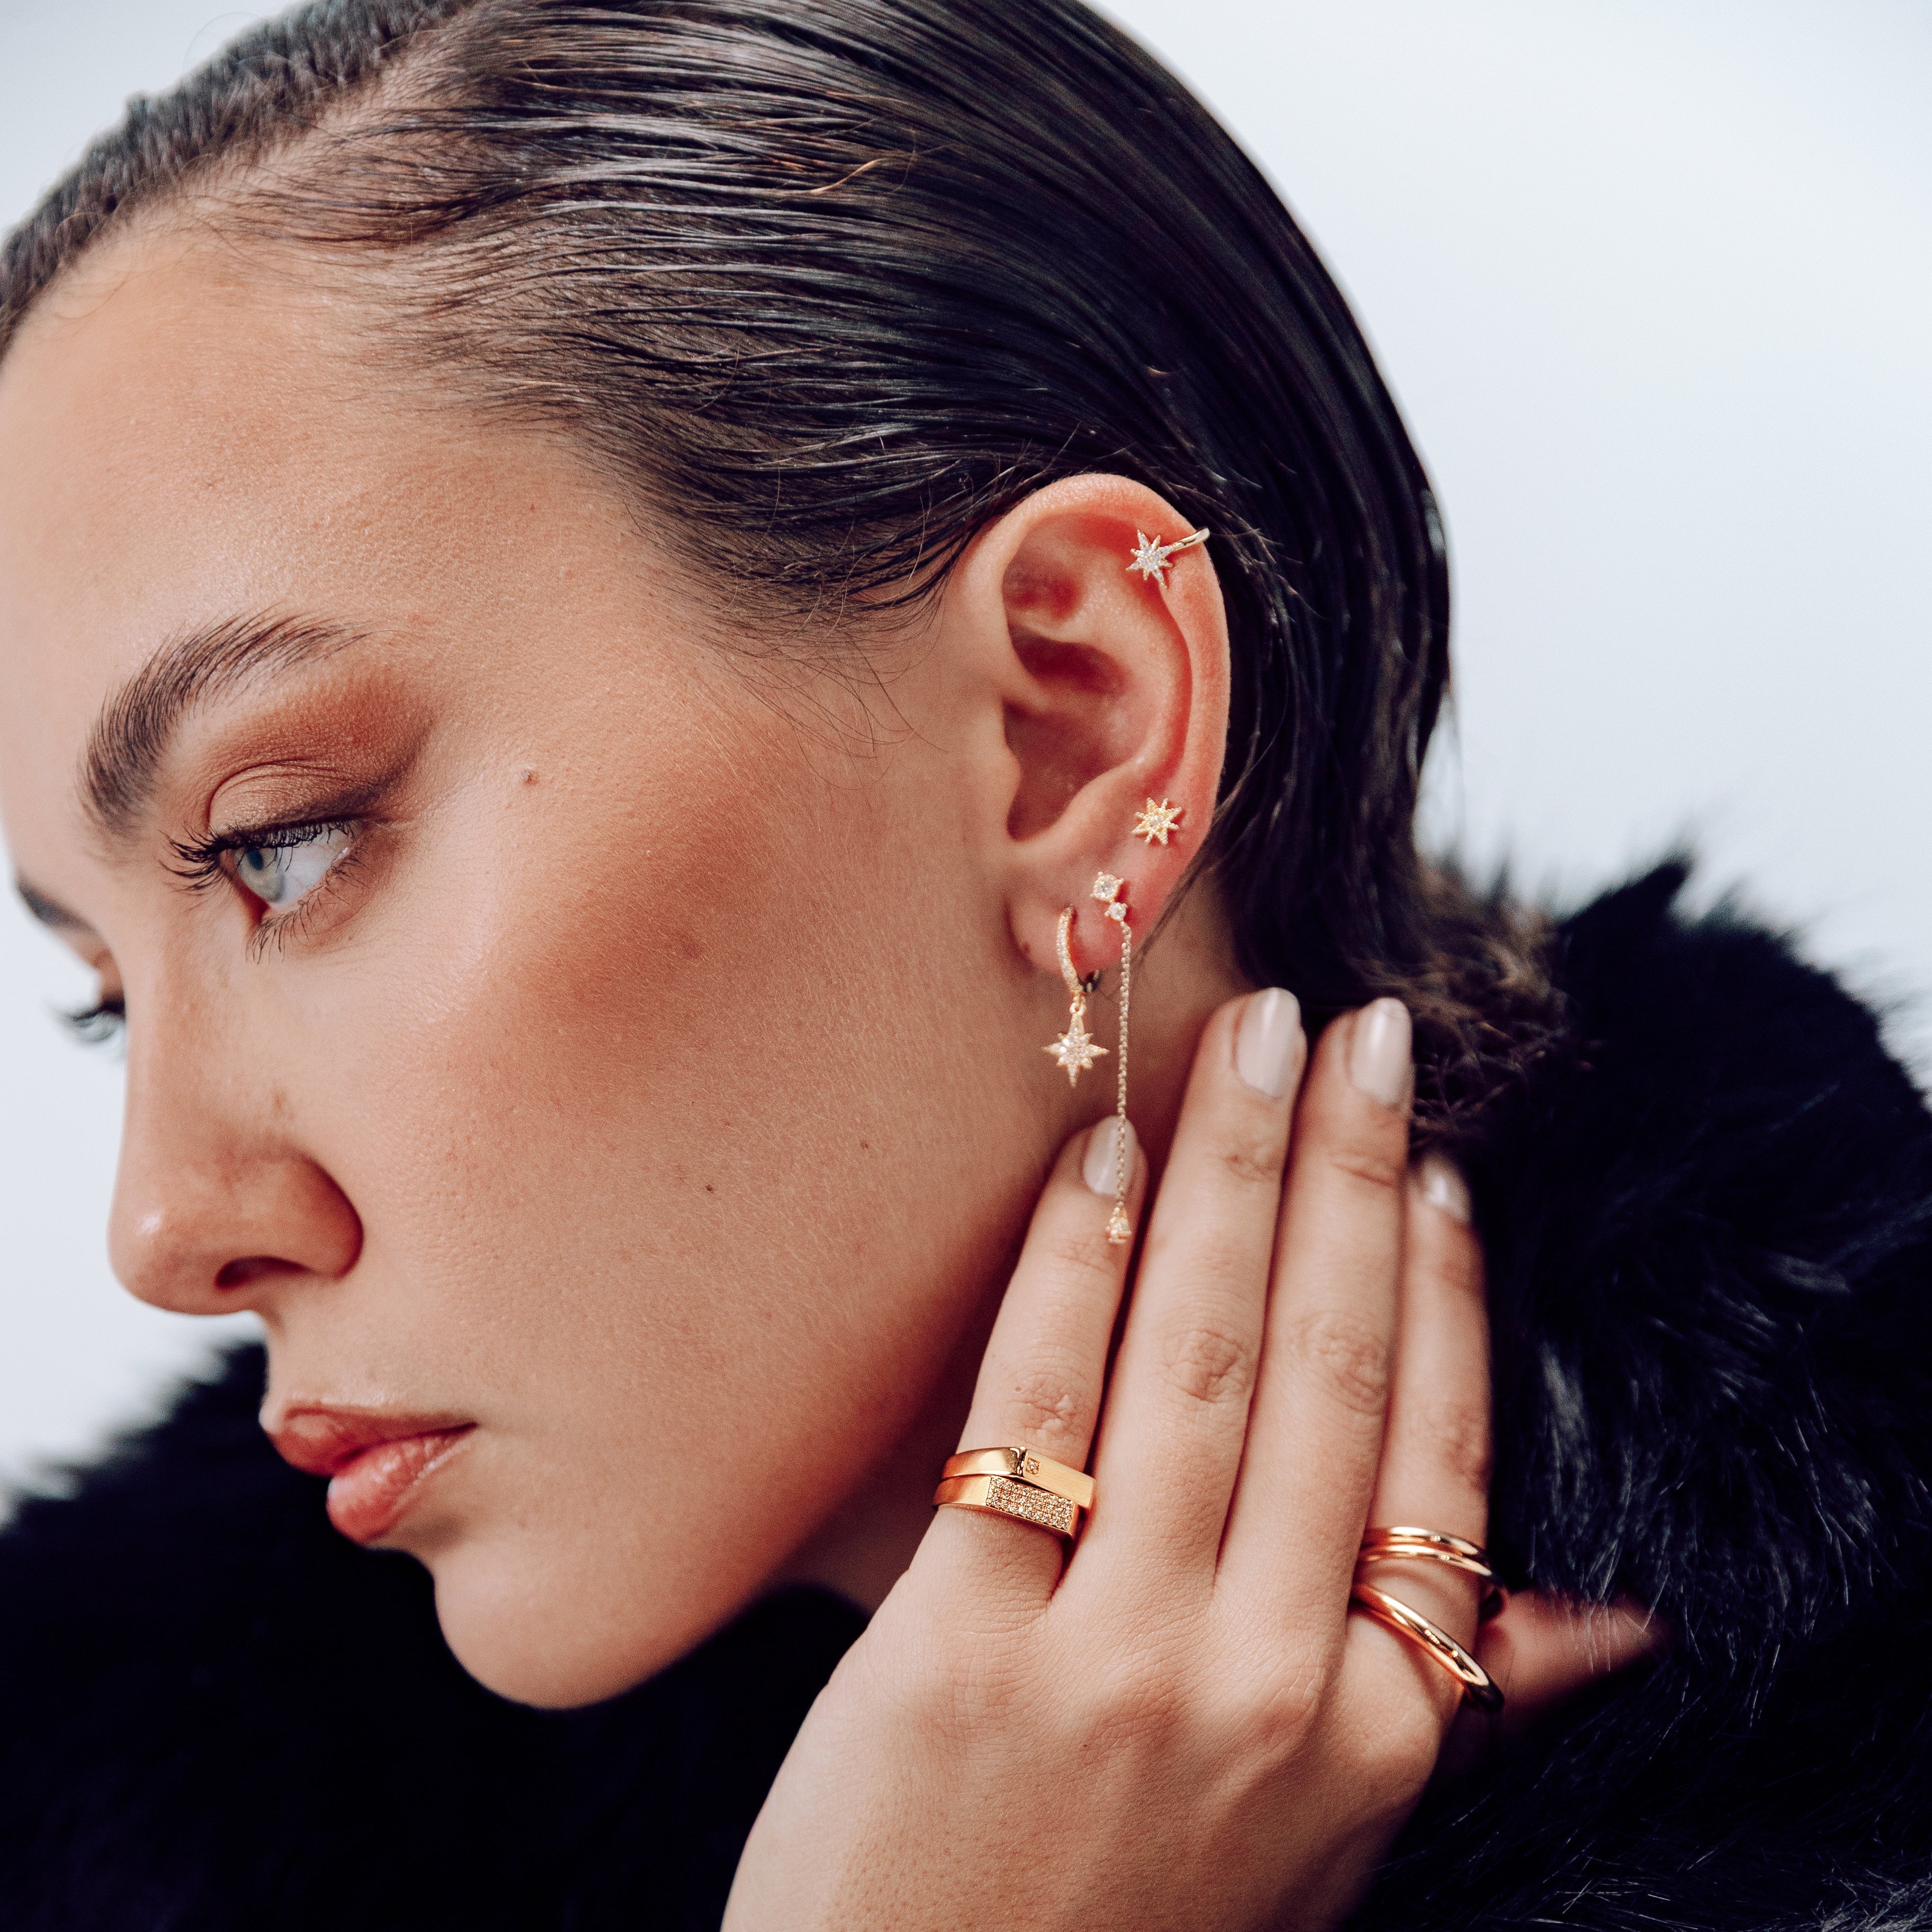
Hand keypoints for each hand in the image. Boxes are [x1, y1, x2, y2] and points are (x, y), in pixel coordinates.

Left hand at [726, 991, 1491, 1930]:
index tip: (1438, 1160)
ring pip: (1198, 1366)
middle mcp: (1259, 1684)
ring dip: (1233, 1178)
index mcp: (1371, 1730)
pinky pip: (1031, 1411)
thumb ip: (1460, 1709)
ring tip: (1252, 1041)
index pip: (1434, 1455)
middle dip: (1349, 1175)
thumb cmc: (1134, 1925)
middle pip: (1324, 1373)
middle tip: (1359, 1028)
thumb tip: (1621, 1623)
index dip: (1440, 1289)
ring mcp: (1110, 1663)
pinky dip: (1077, 1270)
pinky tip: (1106, 1159)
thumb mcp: (1330, 1846)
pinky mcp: (956, 1649)